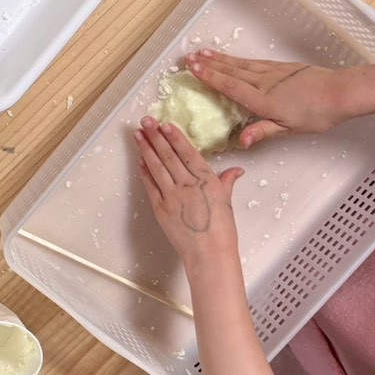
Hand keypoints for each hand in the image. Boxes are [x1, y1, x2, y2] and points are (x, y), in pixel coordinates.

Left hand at [137, 118, 243, 268]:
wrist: (209, 253)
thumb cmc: (221, 230)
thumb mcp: (227, 201)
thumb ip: (227, 182)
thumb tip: (236, 170)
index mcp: (206, 179)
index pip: (187, 152)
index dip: (175, 137)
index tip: (165, 123)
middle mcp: (187, 184)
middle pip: (168, 155)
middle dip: (156, 136)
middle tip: (146, 120)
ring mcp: (172, 196)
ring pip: (156, 167)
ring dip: (146, 149)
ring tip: (138, 134)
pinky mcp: (160, 208)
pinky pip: (150, 186)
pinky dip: (144, 172)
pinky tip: (140, 160)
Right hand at [185, 51, 349, 146]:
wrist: (340, 92)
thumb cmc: (317, 114)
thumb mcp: (289, 128)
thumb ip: (263, 131)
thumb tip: (241, 141)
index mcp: (263, 100)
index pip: (230, 87)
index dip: (210, 77)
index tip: (193, 68)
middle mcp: (264, 82)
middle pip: (231, 72)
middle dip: (209, 64)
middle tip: (189, 58)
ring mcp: (273, 72)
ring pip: (241, 64)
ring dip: (221, 59)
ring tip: (204, 52)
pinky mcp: (283, 68)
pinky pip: (254, 62)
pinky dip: (239, 59)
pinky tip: (233, 59)